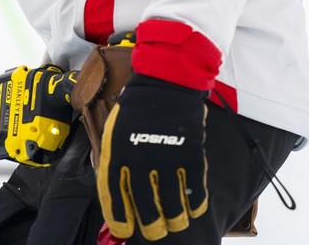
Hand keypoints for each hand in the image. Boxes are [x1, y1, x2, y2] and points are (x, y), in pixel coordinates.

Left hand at [97, 74, 208, 240]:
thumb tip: (115, 194)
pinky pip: (195, 193)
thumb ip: (113, 161)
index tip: (124, 231)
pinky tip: (192, 207)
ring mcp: (167, 160)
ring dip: (173, 221)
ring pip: (172, 208)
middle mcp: (140, 160)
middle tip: (152, 230)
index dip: (120, 221)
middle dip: (150, 227)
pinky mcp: (191, 156)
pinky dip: (195, 205)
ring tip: (173, 223)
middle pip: (146, 209)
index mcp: (117, 153)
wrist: (165, 79)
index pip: (115, 199)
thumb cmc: (137, 106)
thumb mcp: (114, 130)